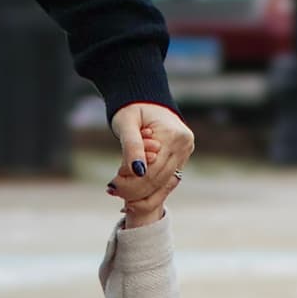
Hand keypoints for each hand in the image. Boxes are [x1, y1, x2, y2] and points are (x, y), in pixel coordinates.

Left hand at [109, 102, 193, 219]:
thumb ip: (132, 146)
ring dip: (141, 195)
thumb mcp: (126, 123)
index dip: (131, 182)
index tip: (111, 185)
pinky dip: (149, 191)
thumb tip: (138, 171)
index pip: (152, 171)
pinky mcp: (180, 161)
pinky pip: (165, 183)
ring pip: (163, 185)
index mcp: (174, 136)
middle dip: (134, 190)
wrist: (145, 100)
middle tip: (111, 190)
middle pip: (158, 180)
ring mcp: (185, 155)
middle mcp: (184, 147)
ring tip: (120, 195)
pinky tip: (132, 197)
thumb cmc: (132, 109)